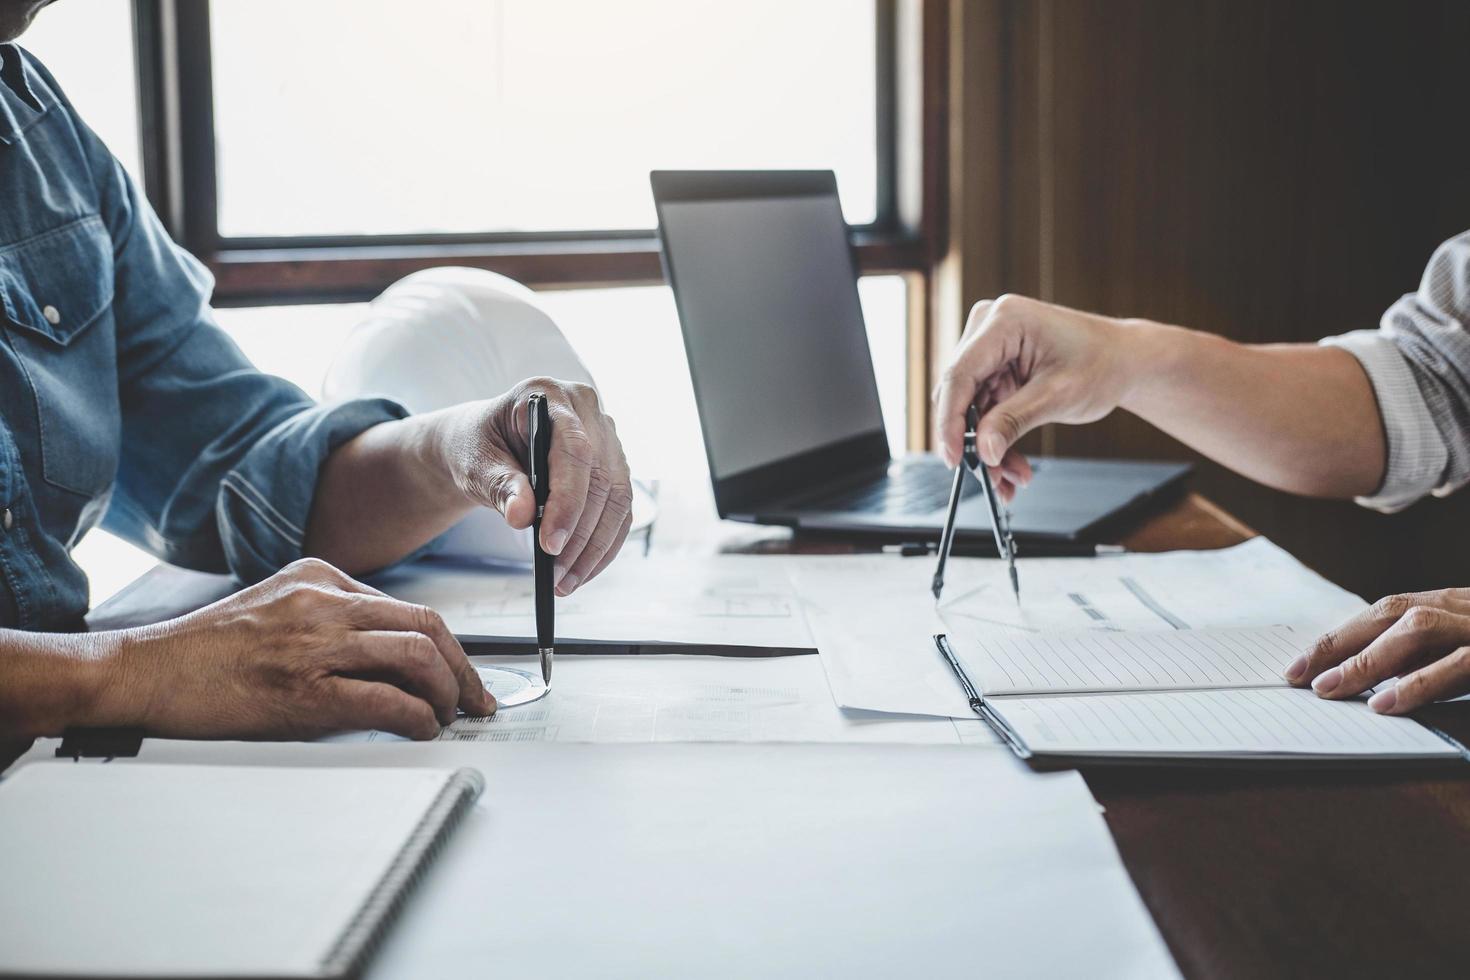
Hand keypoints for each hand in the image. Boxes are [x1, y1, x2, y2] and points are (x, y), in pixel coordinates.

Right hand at [104, 558, 494, 739]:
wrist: (144, 671)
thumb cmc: (206, 652)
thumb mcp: (278, 609)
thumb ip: (332, 621)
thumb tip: (392, 661)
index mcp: (320, 578)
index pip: (408, 608)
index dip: (447, 645)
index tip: (461, 672)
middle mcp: (324, 602)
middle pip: (427, 625)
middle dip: (463, 668)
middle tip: (475, 700)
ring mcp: (315, 643)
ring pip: (416, 656)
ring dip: (446, 693)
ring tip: (449, 718)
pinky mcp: (303, 690)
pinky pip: (386, 701)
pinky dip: (417, 718)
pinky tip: (421, 730)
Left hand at [435, 377, 632, 594]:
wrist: (485, 443)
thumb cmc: (478, 445)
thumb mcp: (475, 463)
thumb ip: (499, 485)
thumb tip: (522, 516)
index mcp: (549, 396)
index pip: (574, 450)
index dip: (568, 501)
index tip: (550, 545)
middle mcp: (586, 410)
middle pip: (602, 478)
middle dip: (581, 534)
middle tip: (556, 575)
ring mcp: (606, 436)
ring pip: (618, 498)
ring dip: (596, 547)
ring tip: (566, 581)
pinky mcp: (613, 464)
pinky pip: (619, 510)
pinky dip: (604, 545)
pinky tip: (581, 571)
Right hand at [931, 295, 1140, 500]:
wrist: (1124, 359)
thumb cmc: (1101, 362)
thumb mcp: (1057, 396)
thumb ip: (1013, 421)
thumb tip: (983, 451)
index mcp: (1004, 320)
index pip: (959, 375)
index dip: (950, 421)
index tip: (955, 458)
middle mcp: (989, 328)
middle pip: (960, 393)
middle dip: (974, 441)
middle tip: (991, 478)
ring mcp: (990, 348)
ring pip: (971, 408)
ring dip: (988, 446)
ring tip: (1012, 478)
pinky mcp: (995, 368)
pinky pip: (985, 409)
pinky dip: (996, 438)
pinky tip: (1011, 464)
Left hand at [1286, 590, 1469, 713]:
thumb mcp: (1466, 649)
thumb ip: (1426, 660)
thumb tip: (1369, 684)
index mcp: (1453, 606)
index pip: (1387, 613)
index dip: (1341, 637)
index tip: (1299, 666)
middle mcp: (1464, 608)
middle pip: (1392, 613)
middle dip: (1338, 645)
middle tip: (1297, 677)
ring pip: (1418, 628)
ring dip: (1367, 660)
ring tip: (1328, 689)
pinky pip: (1459, 663)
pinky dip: (1418, 683)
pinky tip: (1384, 703)